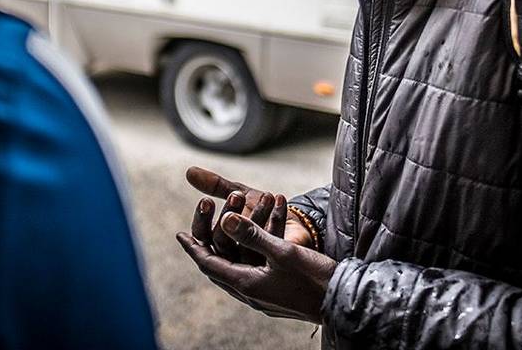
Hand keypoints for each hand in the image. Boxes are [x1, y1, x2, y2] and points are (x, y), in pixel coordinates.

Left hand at [177, 211, 337, 322]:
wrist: (341, 302)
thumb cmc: (314, 278)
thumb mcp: (282, 251)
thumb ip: (253, 235)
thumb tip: (225, 220)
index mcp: (247, 284)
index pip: (210, 264)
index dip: (194, 248)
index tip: (180, 234)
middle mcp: (252, 294)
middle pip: (218, 271)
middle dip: (205, 251)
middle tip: (193, 236)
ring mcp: (264, 298)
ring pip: (234, 275)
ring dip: (223, 256)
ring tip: (216, 243)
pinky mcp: (276, 297)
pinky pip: (248, 278)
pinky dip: (241, 262)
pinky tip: (246, 256)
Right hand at [185, 166, 316, 251]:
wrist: (291, 222)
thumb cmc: (260, 210)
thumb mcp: (238, 194)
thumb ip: (216, 185)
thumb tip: (189, 171)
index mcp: (220, 241)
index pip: (202, 236)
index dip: (203, 219)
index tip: (206, 200)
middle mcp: (235, 256)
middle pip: (223, 243)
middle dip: (229, 216)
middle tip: (237, 195)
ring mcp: (256, 264)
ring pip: (250, 245)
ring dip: (257, 216)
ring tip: (266, 194)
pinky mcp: (278, 264)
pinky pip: (275, 243)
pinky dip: (278, 218)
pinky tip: (280, 198)